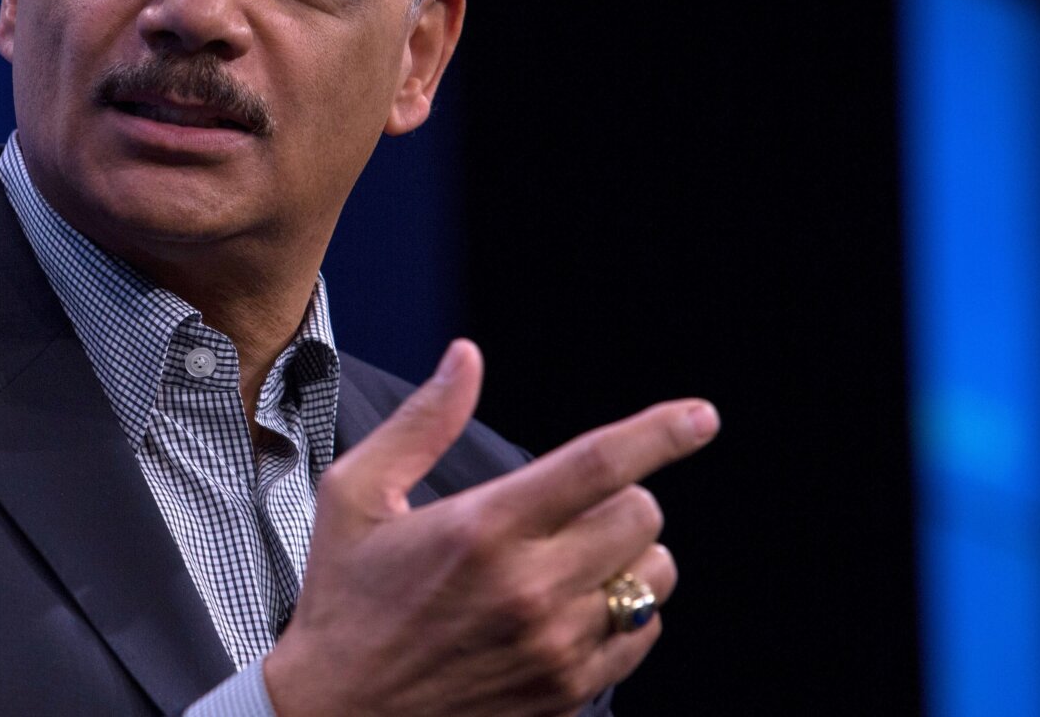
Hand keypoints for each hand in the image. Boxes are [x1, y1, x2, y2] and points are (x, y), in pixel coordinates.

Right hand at [265, 339, 717, 716]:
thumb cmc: (343, 601)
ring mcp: (556, 648)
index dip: (660, 433)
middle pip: (641, 517)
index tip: (700, 416)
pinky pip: (642, 635)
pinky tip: (573, 608)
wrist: (338, 716)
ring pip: (653, 578)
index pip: (598, 465)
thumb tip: (467, 358)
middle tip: (572, 508)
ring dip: (629, 556)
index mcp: (481, 530)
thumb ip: (421, 422)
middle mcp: (530, 590)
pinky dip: (624, 612)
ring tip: (576, 558)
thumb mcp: (355, 496)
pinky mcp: (568, 693)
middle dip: (620, 497)